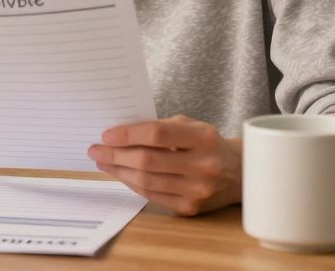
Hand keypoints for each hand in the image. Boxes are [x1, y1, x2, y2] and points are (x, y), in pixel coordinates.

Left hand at [88, 115, 241, 216]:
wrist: (238, 174)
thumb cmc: (206, 144)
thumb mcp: (190, 126)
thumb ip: (159, 127)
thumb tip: (119, 134)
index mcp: (203, 138)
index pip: (157, 134)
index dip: (128, 134)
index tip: (106, 135)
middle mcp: (203, 165)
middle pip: (148, 161)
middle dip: (115, 155)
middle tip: (95, 150)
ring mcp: (198, 190)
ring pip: (147, 181)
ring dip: (118, 171)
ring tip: (103, 162)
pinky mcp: (191, 208)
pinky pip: (152, 195)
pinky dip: (132, 184)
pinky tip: (121, 174)